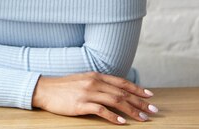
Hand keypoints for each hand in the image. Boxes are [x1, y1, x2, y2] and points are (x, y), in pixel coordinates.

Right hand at [32, 72, 157, 124]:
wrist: (44, 89)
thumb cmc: (64, 87)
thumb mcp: (83, 80)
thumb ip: (98, 83)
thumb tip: (115, 90)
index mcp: (96, 75)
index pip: (122, 82)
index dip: (137, 89)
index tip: (150, 96)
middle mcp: (94, 82)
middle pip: (122, 93)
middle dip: (140, 102)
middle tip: (153, 111)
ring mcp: (87, 93)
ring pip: (115, 101)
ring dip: (132, 110)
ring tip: (143, 118)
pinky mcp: (80, 104)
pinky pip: (101, 110)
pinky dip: (113, 116)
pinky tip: (122, 122)